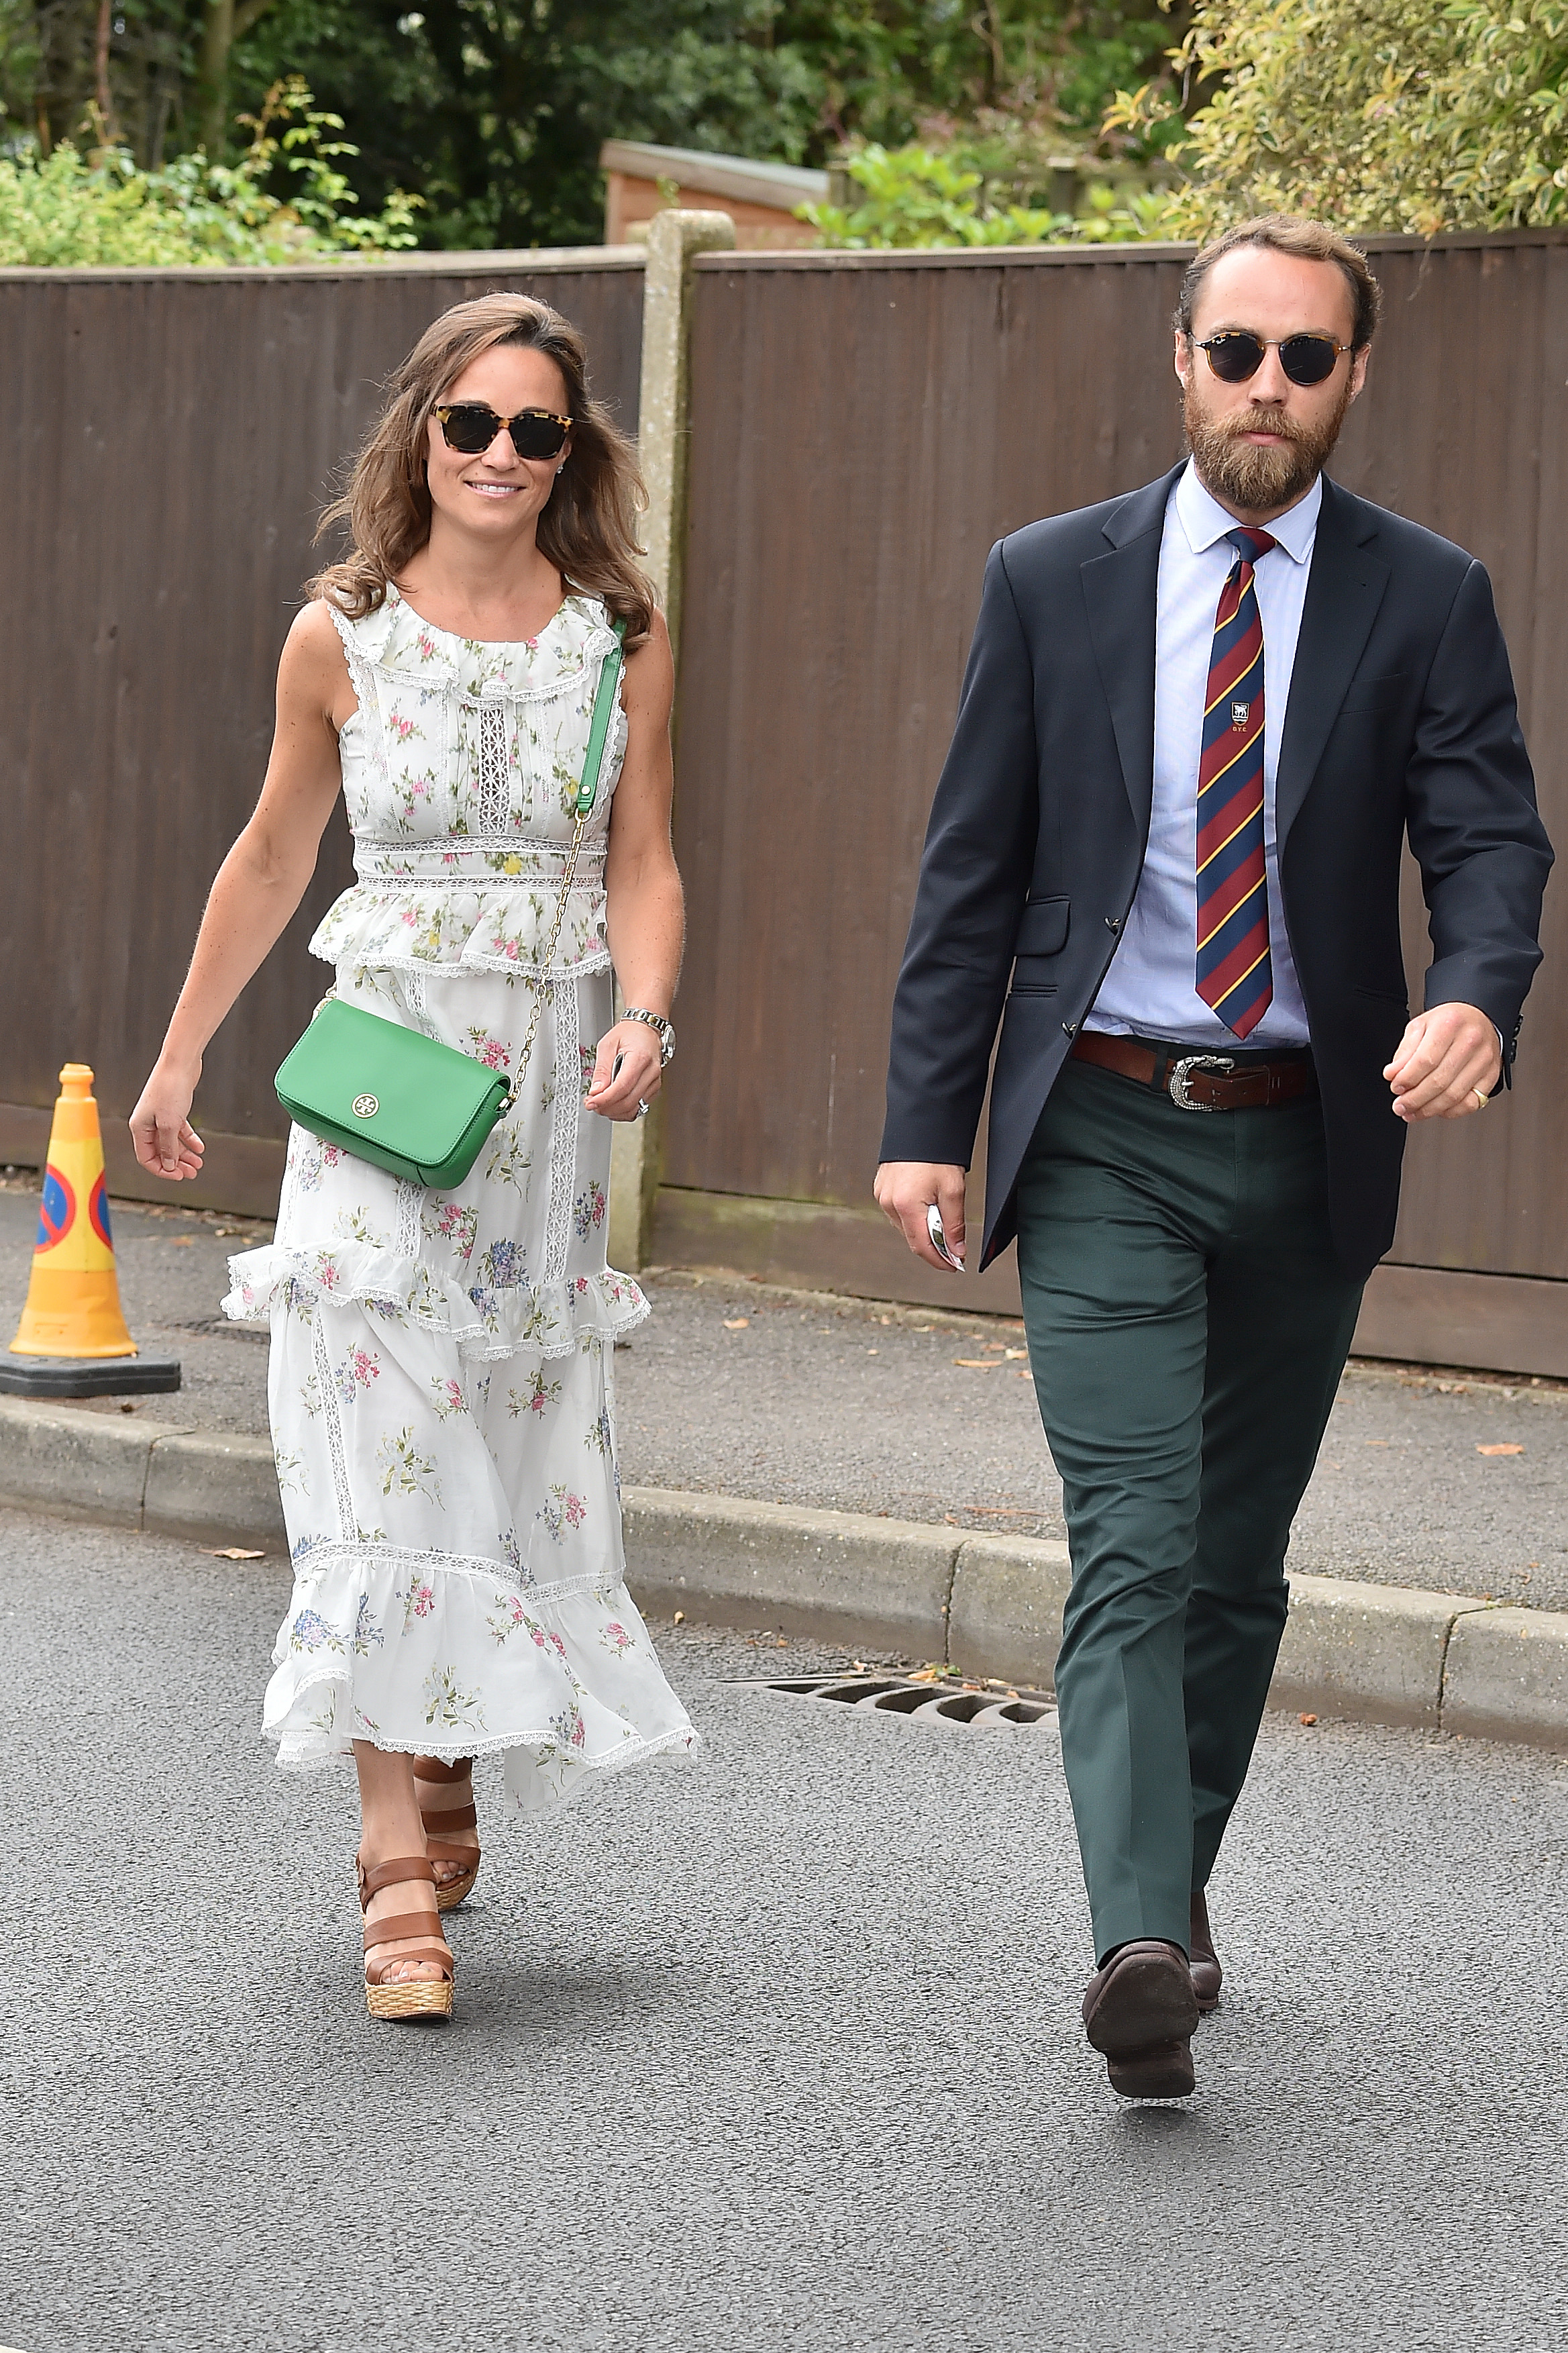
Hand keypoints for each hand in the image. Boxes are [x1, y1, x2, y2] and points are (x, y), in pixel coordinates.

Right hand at [129, 1058, 205, 1178]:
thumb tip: (169, 1166)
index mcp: (138, 1127)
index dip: (162, 1170)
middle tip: (193, 1173)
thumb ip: (168, 1147)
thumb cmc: (170, 1089)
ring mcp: (159, 1116)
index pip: (146, 1158)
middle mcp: (146, 1123)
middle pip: (160, 1152)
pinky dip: (189, 1140)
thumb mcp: (169, 1123)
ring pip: (171, 1142)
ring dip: (185, 1154)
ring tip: (199, 1164)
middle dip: (176, 1164)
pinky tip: (200, 1148)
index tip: (179, 1176)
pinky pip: (179, 1131)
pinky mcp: (172, 1110)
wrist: (180, 1062)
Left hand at [584, 1018, 663, 1122]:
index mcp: (640, 1058)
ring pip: (634, 1108)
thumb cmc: (629, 1034)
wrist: (645, 1030)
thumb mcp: (607, 1045)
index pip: (623, 1086)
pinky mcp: (653, 1089)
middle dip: (607, 1107)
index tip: (591, 1102)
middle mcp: (651, 1072)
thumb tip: (596, 1090)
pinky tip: (612, 1106)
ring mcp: (654, 1082)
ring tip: (600, 1105)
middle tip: (592, 1104)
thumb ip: (601, 1069)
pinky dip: (623, 1111)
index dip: (605, 1099)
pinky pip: (639, 1107)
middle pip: (629, 1101)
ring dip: (614, 1112)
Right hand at [874, 1161, 967, 1271]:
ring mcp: (882, 1195)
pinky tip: (927, 1209)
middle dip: (934, 1247)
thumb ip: (955, 1225)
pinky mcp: (881, 1188)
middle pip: (912, 1239)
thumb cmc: (936, 1154)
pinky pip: (898, 1213)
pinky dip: (914, 1217)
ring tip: (942, 1222)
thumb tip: (957, 1250)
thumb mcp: (954, 1190)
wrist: (921, 1124)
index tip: (953, 1266)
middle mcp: (889, 1203)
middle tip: (954, 1248)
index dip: (939, 1260)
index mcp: (906, 1205)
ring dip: (924, 1231)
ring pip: (905, 1227)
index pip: (921, 1246)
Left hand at [1384, 1003, 1501, 1122]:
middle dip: (1415, 1099)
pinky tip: (1436, 1110)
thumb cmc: (1447, 1023)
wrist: (1477, 1018)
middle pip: (1439, 1081)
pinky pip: (1471, 1103)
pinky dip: (1451, 1112)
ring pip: (1454, 1095)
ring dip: (1429, 1110)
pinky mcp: (1491, 1075)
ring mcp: (1484, 1060)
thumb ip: (1404, 1052)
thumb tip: (1392, 1074)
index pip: (1425, 1060)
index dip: (1407, 1079)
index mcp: (1449, 1024)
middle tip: (1400, 1106)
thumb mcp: (1420, 1027)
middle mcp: (1471, 1041)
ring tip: (1413, 1112)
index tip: (1396, 1087)